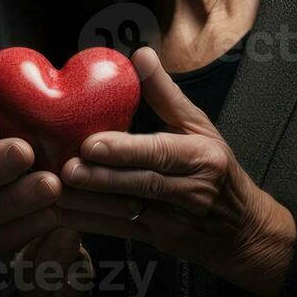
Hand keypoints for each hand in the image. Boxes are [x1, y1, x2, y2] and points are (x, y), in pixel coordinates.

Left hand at [56, 47, 296, 296]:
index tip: (92, 144)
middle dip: (101, 178)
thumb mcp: (201, 128)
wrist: (243, 231)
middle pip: (141, 185)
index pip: (161, 153)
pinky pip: (118, 232)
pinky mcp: (158, 242)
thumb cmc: (217, 170)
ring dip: (86, 203)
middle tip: (66, 168)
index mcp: (202, 158)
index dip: (125, 150)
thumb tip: (140, 54)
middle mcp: (191, 191)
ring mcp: (174, 221)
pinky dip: (88, 223)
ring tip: (53, 190)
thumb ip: (166, 95)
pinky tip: (61, 212)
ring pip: (125, 213)